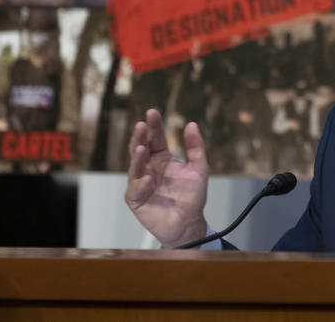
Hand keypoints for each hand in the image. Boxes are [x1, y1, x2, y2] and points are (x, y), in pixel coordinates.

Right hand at [125, 109, 208, 247]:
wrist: (189, 222)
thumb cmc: (192, 196)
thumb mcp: (199, 168)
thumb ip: (195, 147)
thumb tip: (191, 124)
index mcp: (162, 158)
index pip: (156, 138)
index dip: (154, 126)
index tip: (152, 112)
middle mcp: (149, 168)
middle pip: (141, 148)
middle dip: (141, 137)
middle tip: (142, 125)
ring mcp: (140, 183)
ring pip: (134, 167)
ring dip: (137, 157)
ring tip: (142, 148)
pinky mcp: (137, 199)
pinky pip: (135, 190)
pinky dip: (141, 183)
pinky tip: (148, 178)